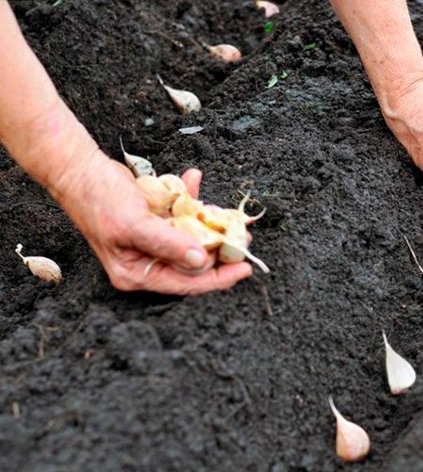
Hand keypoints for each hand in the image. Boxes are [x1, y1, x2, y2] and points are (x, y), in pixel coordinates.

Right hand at [54, 150, 252, 294]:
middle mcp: (147, 261)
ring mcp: (153, 241)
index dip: (218, 278)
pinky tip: (193, 179)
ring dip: (210, 223)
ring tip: (229, 215)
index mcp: (137, 273)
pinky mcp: (157, 221)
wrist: (79, 167)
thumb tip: (201, 262)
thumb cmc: (99, 199)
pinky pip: (183, 216)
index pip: (186, 284)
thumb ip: (169, 244)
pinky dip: (191, 200)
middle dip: (220, 249)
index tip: (244, 268)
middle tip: (243, 237)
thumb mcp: (135, 225)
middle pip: (193, 264)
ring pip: (192, 239)